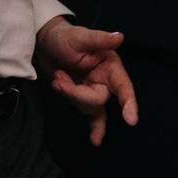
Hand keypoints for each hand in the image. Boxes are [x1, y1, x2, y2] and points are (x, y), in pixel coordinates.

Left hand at [36, 17, 137, 146]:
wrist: (46, 44)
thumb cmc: (65, 37)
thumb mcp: (80, 36)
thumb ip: (99, 40)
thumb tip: (118, 37)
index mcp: (111, 66)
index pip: (124, 87)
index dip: (128, 103)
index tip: (131, 119)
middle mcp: (107, 80)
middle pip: (99, 100)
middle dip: (77, 94)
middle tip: (59, 80)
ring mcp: (95, 90)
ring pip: (89, 107)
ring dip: (70, 95)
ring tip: (59, 78)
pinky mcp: (84, 97)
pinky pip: (93, 116)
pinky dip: (95, 128)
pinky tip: (95, 141)